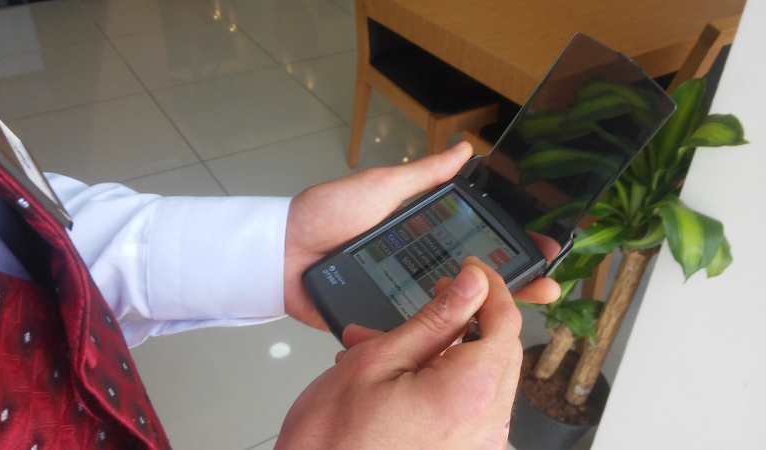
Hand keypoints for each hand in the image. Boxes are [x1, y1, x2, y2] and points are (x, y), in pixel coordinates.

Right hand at [276, 257, 529, 448]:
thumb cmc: (333, 443)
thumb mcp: (376, 361)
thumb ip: (434, 320)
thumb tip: (471, 285)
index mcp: (470, 394)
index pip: (506, 323)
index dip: (491, 287)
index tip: (472, 269)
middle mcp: (485, 427)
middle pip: (498, 351)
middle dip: (467, 318)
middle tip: (439, 296)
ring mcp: (476, 447)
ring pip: (479, 377)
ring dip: (445, 351)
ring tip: (391, 341)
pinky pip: (466, 406)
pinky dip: (441, 381)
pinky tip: (400, 374)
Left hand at [283, 142, 559, 328]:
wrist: (281, 257)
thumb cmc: (323, 216)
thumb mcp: (379, 188)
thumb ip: (422, 175)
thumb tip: (464, 149)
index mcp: (418, 235)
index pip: (475, 243)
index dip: (509, 248)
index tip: (544, 250)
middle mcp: (415, 268)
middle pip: (472, 280)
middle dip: (512, 285)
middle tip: (547, 287)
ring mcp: (400, 298)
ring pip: (451, 311)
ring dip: (484, 316)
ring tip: (520, 319)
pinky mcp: (381, 323)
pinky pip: (416, 334)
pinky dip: (442, 340)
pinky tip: (472, 346)